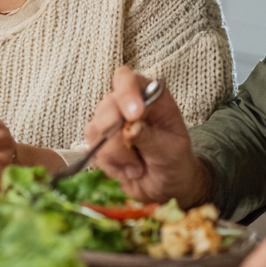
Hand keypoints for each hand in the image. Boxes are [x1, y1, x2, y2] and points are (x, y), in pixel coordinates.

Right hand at [82, 65, 211, 205]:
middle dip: (118, 134)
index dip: (127, 93)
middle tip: (135, 155)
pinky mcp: (97, 141)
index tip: (135, 115)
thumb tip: (130, 129)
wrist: (164, 186)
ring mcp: (108, 121)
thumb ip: (151, 138)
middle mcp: (125, 104)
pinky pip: (92, 148)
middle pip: (107, 106)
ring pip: (96, 129)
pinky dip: (110, 164)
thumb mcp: (171, 151)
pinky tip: (127, 170)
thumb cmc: (173, 161)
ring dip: (117, 154)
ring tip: (137, 167)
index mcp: (149, 96)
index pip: (128, 79)